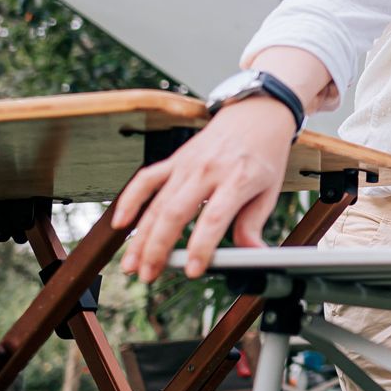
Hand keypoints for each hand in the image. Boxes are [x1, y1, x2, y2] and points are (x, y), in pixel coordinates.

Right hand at [115, 97, 296, 282]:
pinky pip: (145, 180)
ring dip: (140, 237)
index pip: (214, 217)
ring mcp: (186, 164)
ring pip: (156, 203)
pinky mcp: (173, 160)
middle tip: (149, 276)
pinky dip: (129, 201)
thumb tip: (253, 257)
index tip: (193, 271)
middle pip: (175, 213)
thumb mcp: (269, 191)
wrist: (255, 115)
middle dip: (158, 248)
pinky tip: (120, 225)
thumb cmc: (264, 156)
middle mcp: (207, 170)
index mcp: (237, 179)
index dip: (201, 246)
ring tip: (131, 265)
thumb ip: (254, 224)